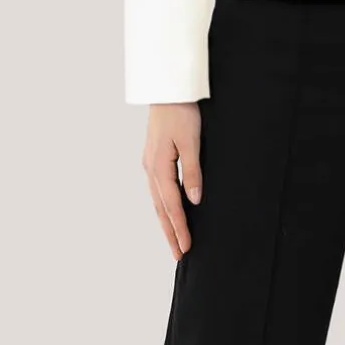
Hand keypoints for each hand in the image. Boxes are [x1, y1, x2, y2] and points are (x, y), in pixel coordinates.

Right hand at [143, 102, 203, 260]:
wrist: (167, 89)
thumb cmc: (181, 112)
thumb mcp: (191, 142)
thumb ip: (192, 172)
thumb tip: (194, 200)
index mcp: (159, 167)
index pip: (171, 206)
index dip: (180, 228)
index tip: (186, 247)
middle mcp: (151, 169)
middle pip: (161, 209)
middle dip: (170, 233)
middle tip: (179, 255)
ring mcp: (150, 164)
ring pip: (158, 201)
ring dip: (166, 222)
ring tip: (174, 240)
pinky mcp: (154, 158)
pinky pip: (158, 190)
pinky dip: (163, 207)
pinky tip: (168, 212)